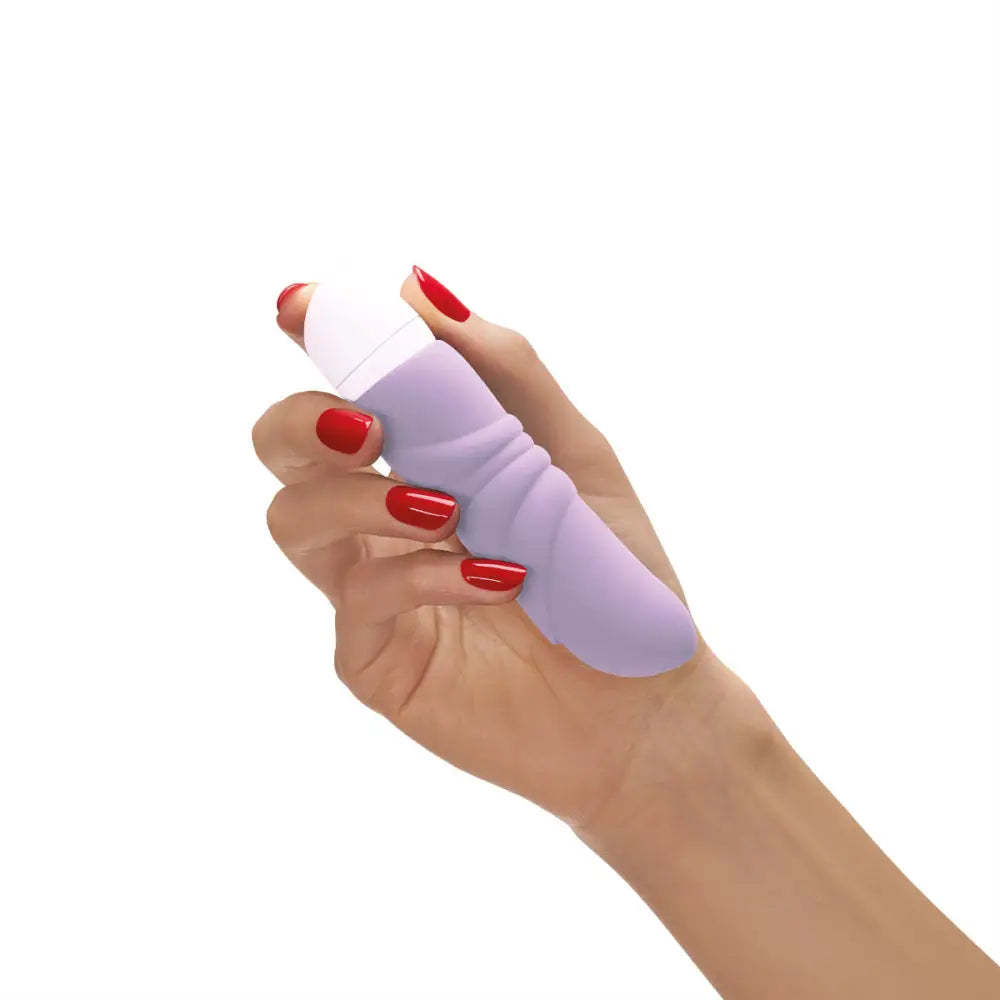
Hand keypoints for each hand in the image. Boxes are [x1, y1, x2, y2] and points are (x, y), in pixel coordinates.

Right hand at [253, 270, 754, 826]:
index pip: (343, 384)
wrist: (645, 700)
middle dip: (307, 421)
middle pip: (283, 447)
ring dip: (361, 497)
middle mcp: (381, 517)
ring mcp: (370, 589)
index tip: (300, 305)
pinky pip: (359, 599)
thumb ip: (499, 370)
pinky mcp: (374, 658)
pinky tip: (497, 579)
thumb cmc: (612, 570)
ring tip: (447, 508)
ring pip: (294, 518)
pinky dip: (425, 575)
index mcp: (423, 457)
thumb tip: (415, 283)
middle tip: (369, 425)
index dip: (310, 341)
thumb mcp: (570, 451)